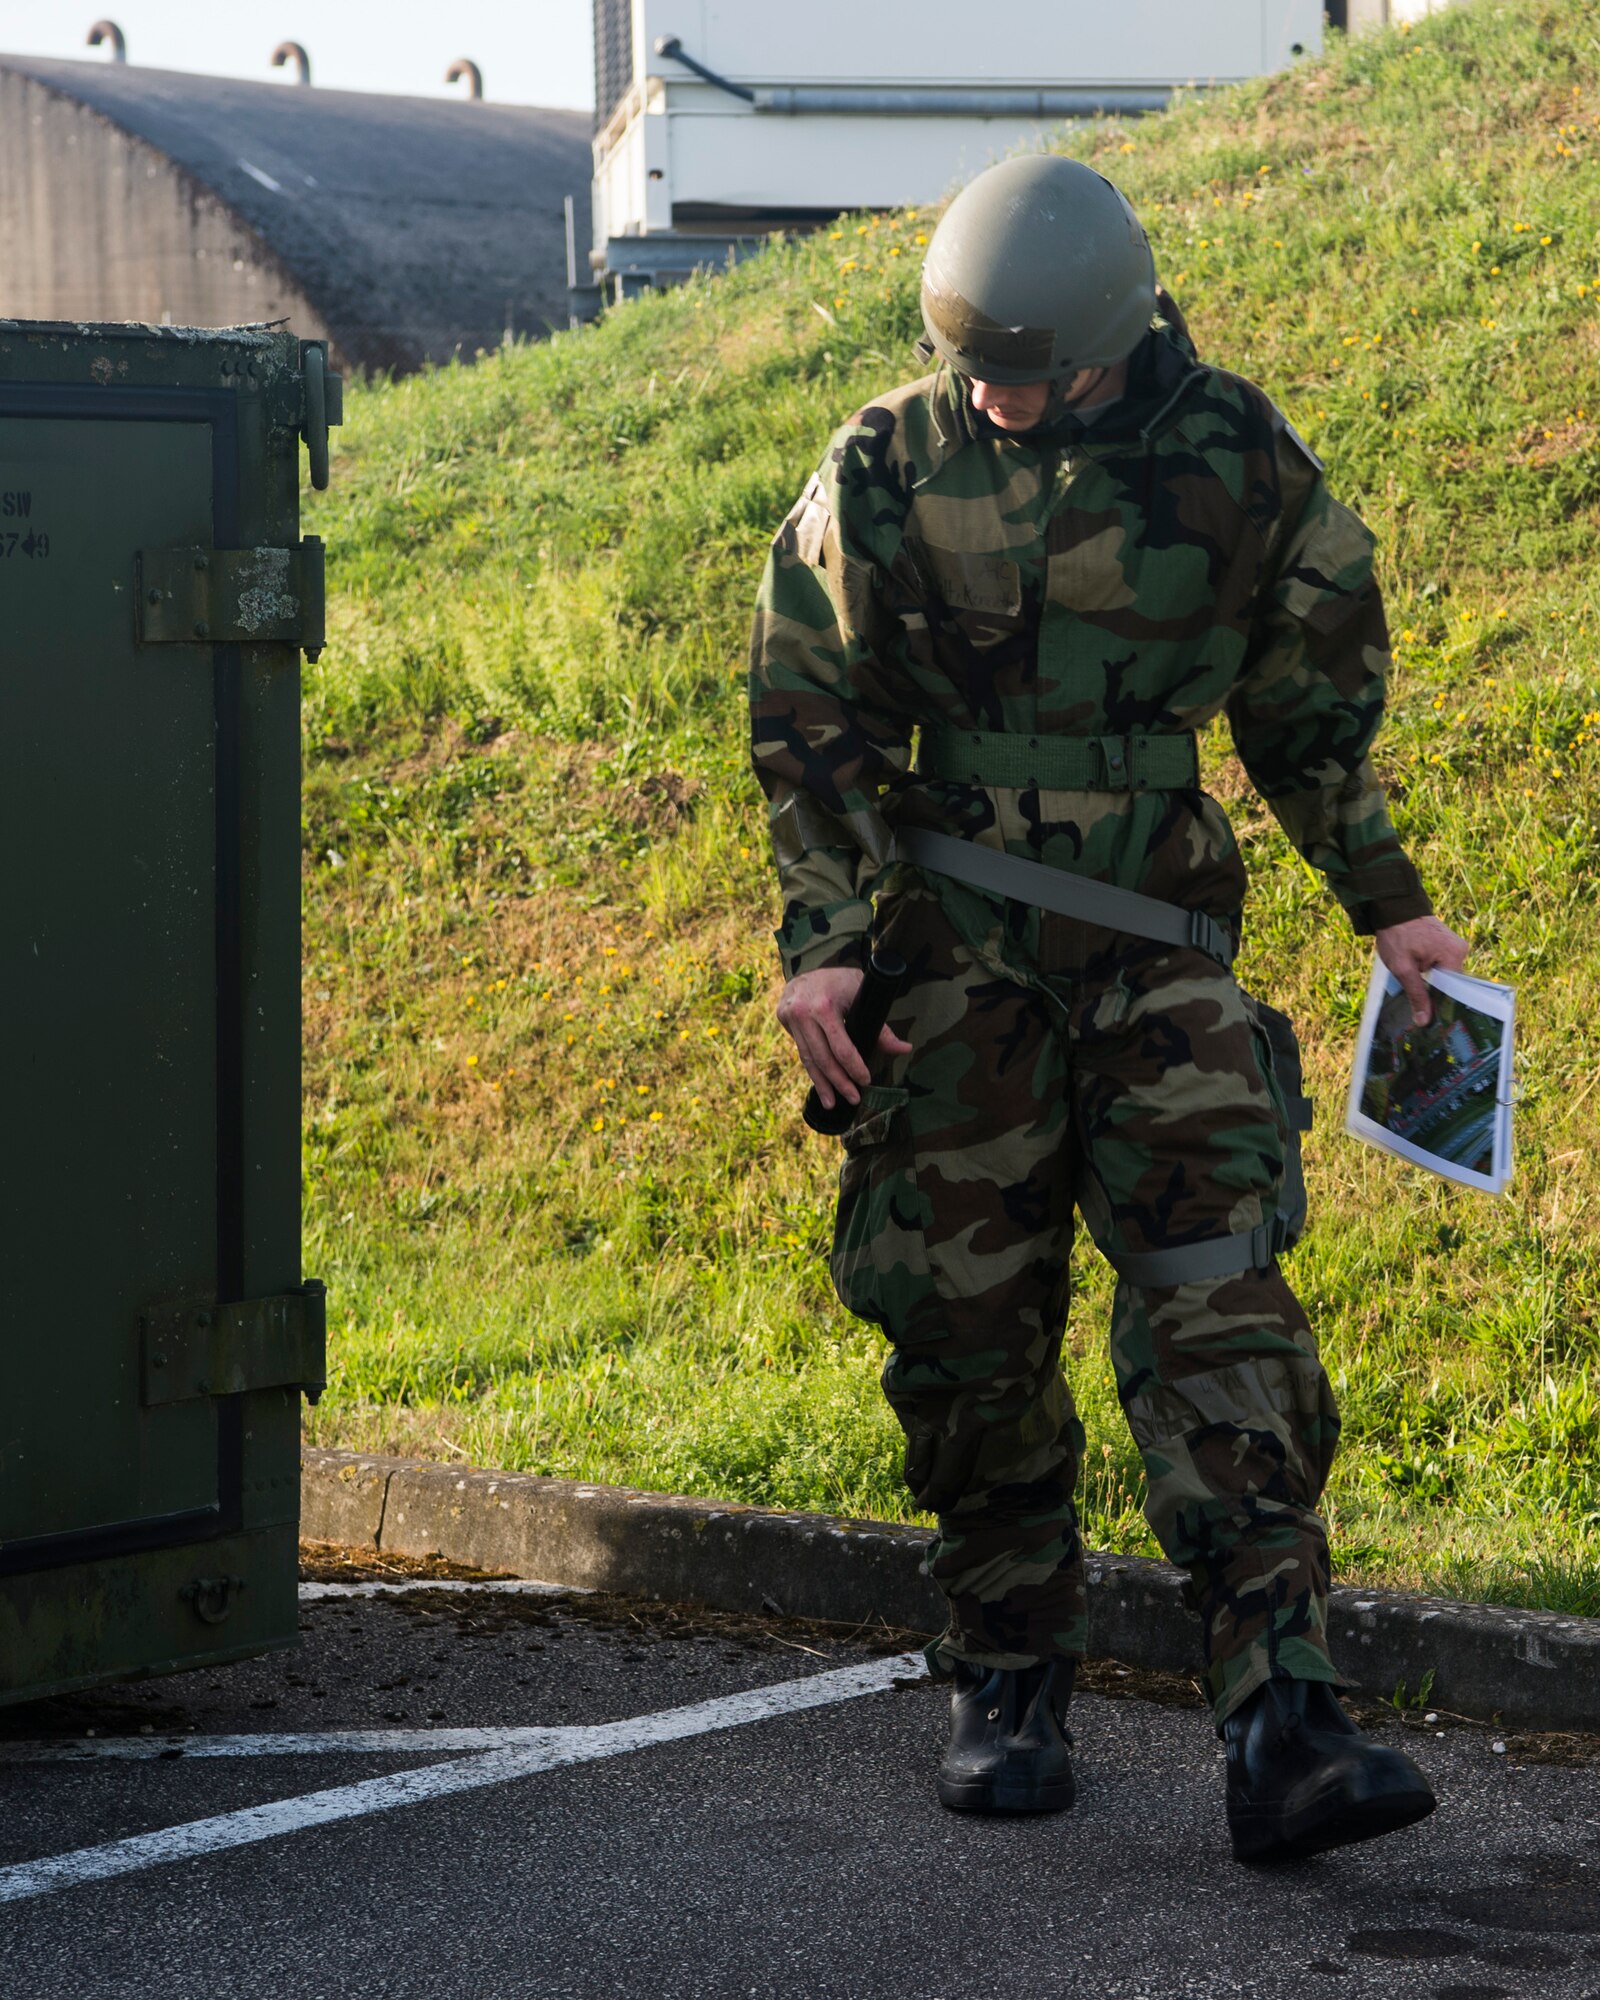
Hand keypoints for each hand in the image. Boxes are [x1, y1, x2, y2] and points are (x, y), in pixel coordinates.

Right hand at [775, 966, 912, 1111]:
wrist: (808, 969)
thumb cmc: (841, 981)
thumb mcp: (863, 996)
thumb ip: (881, 1027)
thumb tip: (905, 1049)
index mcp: (824, 1006)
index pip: (841, 1047)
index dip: (854, 1067)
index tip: (865, 1081)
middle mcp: (803, 1012)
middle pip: (823, 1057)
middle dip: (840, 1082)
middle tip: (854, 1098)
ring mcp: (790, 1017)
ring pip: (808, 1059)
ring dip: (822, 1084)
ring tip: (832, 1104)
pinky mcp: (784, 1021)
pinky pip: (801, 1052)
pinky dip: (812, 1071)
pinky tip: (821, 1087)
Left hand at [1374, 915, 1470, 1025]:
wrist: (1392, 907)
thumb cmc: (1396, 934)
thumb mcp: (1402, 968)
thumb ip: (1416, 994)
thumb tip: (1424, 1021)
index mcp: (1454, 955)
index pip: (1454, 990)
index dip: (1441, 1006)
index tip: (1431, 1020)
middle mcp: (1460, 950)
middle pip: (1450, 984)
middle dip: (1435, 995)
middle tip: (1420, 1011)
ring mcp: (1455, 946)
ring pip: (1445, 976)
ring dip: (1432, 983)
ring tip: (1417, 992)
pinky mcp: (1447, 944)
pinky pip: (1442, 966)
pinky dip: (1431, 973)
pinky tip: (1419, 978)